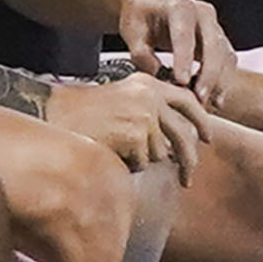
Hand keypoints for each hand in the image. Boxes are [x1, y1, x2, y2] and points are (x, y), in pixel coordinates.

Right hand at [44, 74, 211, 182]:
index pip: (188, 101)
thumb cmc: (84, 111)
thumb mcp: (122, 99)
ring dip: (143, 159)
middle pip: (184, 135)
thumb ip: (151, 110)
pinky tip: (110, 151)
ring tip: (117, 148)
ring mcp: (144, 117)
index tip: (208, 138)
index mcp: (148, 84)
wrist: (55, 115)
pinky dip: (128, 164)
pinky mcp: (135, 136)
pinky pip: (142, 163)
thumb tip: (176, 140)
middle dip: (188, 160)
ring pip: (160, 154)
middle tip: (188, 177)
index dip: (202, 121)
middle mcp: (150, 97)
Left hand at [115, 0, 234, 107]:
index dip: (184, 59)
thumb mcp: (132, 29)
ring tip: (207, 103)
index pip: (183, 34)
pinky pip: (227, 60)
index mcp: (177, 5)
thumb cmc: (141, 12)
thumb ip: (140, 52)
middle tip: (199, 98)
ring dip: (219, 81)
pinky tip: (214, 98)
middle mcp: (201, 13)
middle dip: (209, 74)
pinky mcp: (218, 39)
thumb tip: (155, 74)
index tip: (181, 81)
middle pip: (213, 44)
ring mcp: (214, 25)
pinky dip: (223, 80)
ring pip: (225, 54)